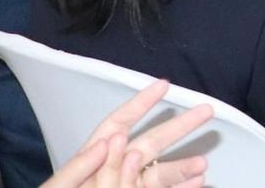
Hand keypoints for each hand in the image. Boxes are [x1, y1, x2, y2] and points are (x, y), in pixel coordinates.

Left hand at [40, 77, 210, 187]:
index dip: (141, 104)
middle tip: (206, 110)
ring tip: (203, 163)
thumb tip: (108, 141)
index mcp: (94, 158)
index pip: (119, 123)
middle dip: (179, 126)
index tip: (164, 86)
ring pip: (160, 173)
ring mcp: (128, 186)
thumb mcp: (58, 187)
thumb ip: (79, 167)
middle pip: (150, 142)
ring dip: (182, 166)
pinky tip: (199, 182)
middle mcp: (116, 169)